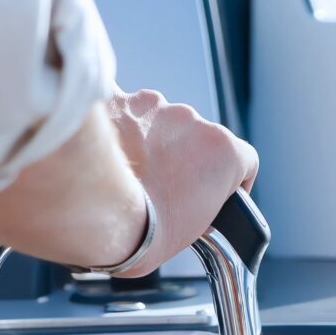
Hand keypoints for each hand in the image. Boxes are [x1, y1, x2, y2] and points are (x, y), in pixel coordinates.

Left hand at [107, 89, 258, 277]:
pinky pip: (119, 108)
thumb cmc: (140, 232)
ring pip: (155, 121)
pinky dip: (114, 124)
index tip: (218, 192)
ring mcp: (151, 107)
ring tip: (125, 174)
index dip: (232, 178)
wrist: (92, 212)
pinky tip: (102, 148)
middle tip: (161, 189)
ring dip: (147, 141)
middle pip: (195, 138)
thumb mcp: (189, 234)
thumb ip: (197, 208)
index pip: (243, 159)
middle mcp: (190, 120)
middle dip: (181, 161)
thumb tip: (184, 208)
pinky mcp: (115, 101)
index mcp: (221, 152)